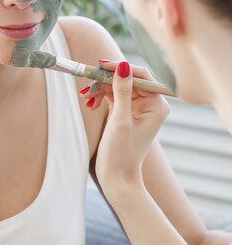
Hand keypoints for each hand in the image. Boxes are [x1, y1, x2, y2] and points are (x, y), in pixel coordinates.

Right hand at [81, 60, 169, 192]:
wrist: (117, 178)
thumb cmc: (121, 153)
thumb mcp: (120, 120)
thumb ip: (122, 92)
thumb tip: (123, 66)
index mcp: (157, 105)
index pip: (141, 76)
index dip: (121, 68)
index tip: (101, 65)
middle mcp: (151, 105)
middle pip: (128, 80)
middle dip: (107, 80)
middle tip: (89, 81)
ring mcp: (138, 108)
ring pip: (118, 86)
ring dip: (101, 88)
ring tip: (86, 97)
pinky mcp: (126, 113)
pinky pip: (113, 96)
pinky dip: (101, 96)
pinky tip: (89, 102)